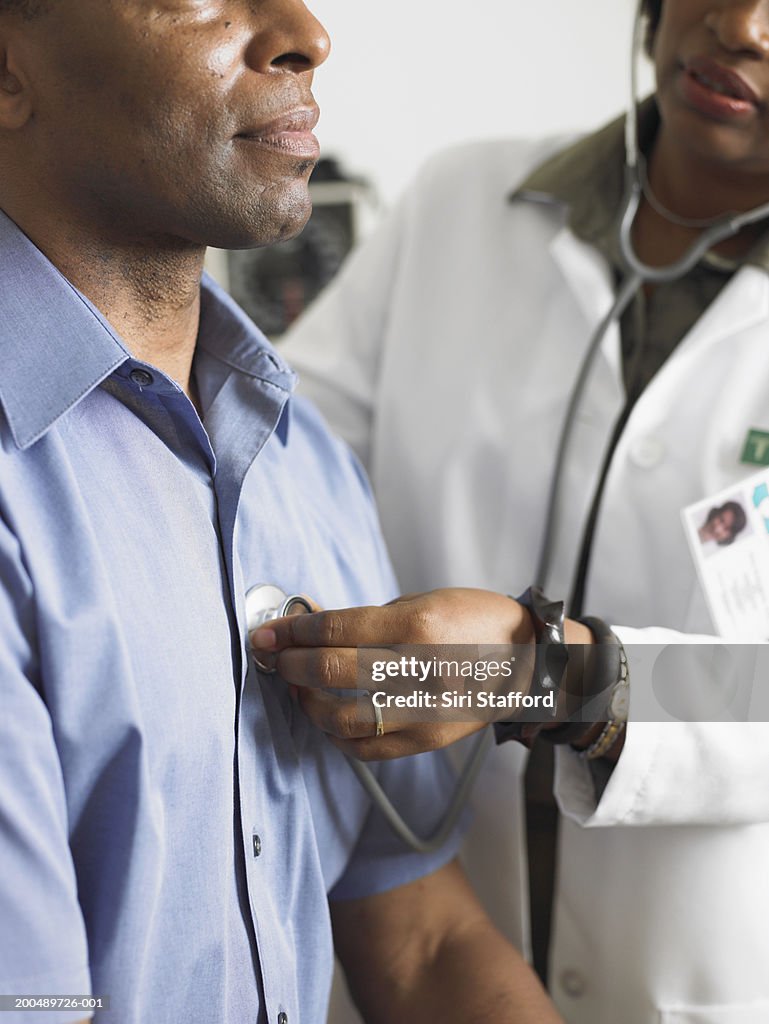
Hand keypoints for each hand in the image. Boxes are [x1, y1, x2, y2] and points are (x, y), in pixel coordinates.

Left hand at [250, 588, 536, 759]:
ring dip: (308, 703)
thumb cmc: (474, 621)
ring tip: (298, 688)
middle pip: (333, 671)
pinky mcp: (429, 741)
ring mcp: (426, 711)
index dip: (294, 631)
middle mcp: (422, 669)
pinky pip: (368, 749)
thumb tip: (310, 624)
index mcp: (419, 625)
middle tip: (273, 656)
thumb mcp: (423, 602)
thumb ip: (368, 618)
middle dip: (290, 662)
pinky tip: (328, 720)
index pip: (337, 629)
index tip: (269, 632)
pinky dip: (338, 736)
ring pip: (343, 718)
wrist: (529, 661)